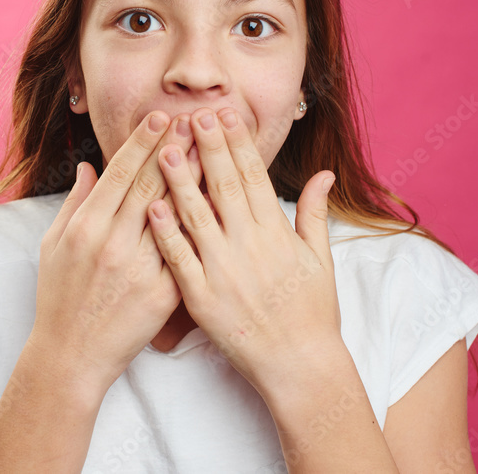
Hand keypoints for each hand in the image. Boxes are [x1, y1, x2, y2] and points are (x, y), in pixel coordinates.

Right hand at [28, 111, 201, 397]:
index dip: (142, 142)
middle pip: (152, 185)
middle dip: (175, 147)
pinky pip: (188, 251)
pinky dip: (203, 225)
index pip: (120, 173)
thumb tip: (90, 166)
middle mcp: (114, 243)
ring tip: (214, 148)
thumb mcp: (54, 245)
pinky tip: (219, 202)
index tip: (160, 117)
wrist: (72, 355)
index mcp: (87, 227)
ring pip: (175, 214)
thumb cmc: (60, 297)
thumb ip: (75, 202)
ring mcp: (140, 268)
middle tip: (195, 118)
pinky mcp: (163, 293)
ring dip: (195, 177)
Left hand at [145, 106, 341, 392]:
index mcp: (276, 233)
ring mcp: (224, 272)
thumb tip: (325, 174)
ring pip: (197, 216)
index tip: (225, 114)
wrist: (299, 365)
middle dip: (208, 147)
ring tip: (165, 148)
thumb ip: (315, 213)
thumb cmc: (313, 312)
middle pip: (225, 186)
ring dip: (181, 180)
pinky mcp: (203, 299)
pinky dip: (166, 233)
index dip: (238, 143)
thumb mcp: (320, 259)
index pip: (253, 176)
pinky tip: (152, 206)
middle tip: (192, 113)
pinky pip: (180, 260)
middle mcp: (250, 246)